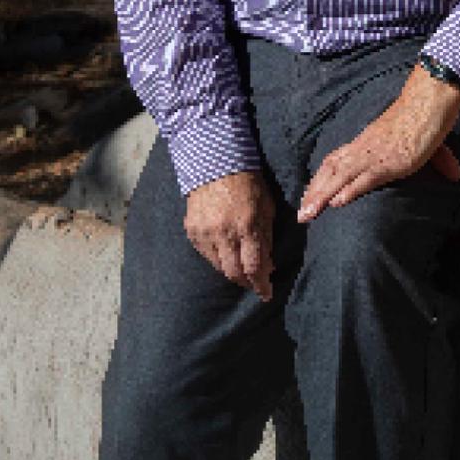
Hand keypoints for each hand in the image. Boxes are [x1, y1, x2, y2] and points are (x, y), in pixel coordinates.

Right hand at [185, 170, 276, 301]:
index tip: (267, 294)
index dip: (261, 285)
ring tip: (242, 271)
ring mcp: (205, 233)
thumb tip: (269, 265)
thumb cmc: (249, 185)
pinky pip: (206, 255)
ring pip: (218, 267)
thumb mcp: (267, 208)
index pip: (254, 266)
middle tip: (255, 286)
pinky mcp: (191, 232)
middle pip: (234, 272)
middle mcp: (224, 233)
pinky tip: (226, 255)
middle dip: (247, 283)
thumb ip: (267, 237)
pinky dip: (218, 259)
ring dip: (232, 272)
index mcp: (247, 225)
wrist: (215, 165)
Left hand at [298, 66, 459, 222]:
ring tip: (307, 216)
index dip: (321, 178)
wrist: (430, 101)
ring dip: (321, 197)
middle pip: (330, 170)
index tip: (310, 194)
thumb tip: (457, 174)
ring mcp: (374, 155)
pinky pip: (364, 178)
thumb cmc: (428, 116)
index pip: (336, 160)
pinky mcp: (389, 162)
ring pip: (339, 177)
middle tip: (301, 215)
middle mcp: (365, 147)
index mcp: (368, 140)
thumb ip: (440, 160)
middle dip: (314, 193)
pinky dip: (348, 191)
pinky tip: (336, 203)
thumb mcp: (427, 142)